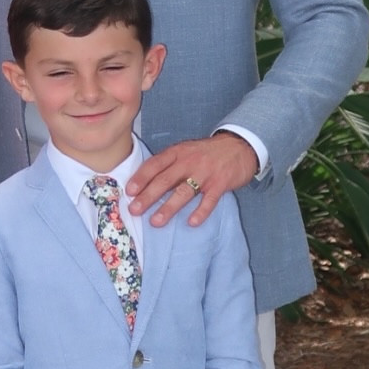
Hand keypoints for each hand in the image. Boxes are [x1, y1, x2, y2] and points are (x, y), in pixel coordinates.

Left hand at [125, 134, 257, 227]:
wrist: (239, 146)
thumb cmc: (206, 153)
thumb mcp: (185, 151)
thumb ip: (168, 165)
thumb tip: (144, 184)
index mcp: (178, 152)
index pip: (155, 164)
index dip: (141, 178)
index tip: (129, 191)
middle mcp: (189, 161)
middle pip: (165, 180)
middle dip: (148, 196)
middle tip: (134, 210)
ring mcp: (205, 173)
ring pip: (184, 191)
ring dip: (168, 207)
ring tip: (155, 221)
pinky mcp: (221, 183)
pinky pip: (209, 200)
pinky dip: (201, 212)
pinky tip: (191, 223)